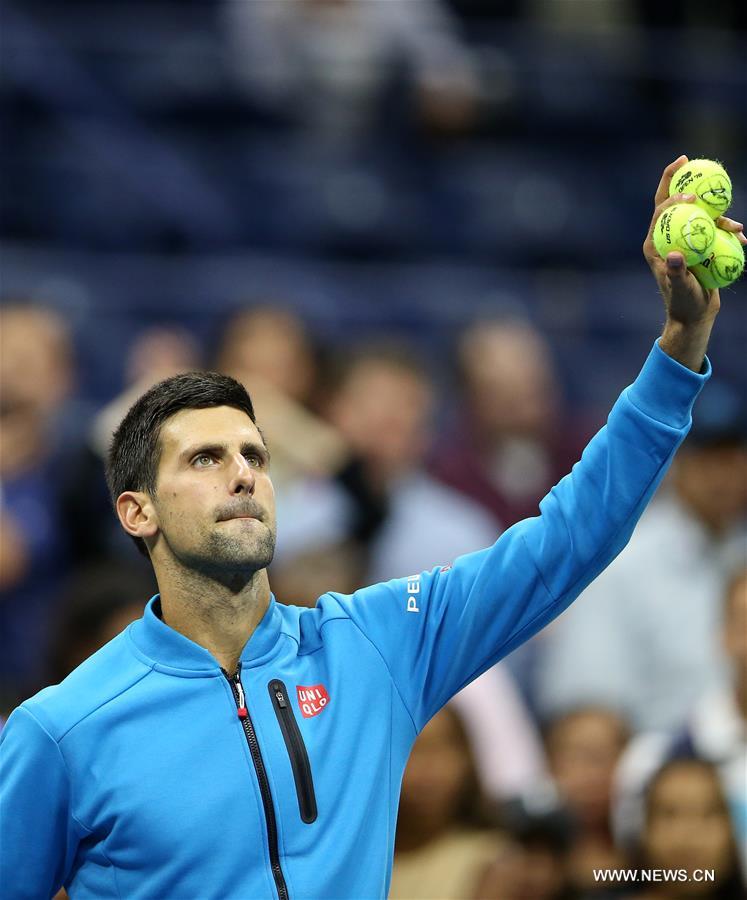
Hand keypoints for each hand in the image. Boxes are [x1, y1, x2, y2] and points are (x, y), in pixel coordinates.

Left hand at [643, 155, 745, 326]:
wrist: (694, 313)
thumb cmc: (683, 303)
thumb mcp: (680, 289)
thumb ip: (676, 273)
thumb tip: (675, 255)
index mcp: (655, 244)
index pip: (659, 212)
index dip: (671, 196)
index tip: (690, 192)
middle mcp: (667, 237)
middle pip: (672, 201)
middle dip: (679, 178)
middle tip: (691, 160)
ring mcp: (683, 239)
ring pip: (698, 214)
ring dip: (718, 214)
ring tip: (735, 228)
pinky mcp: (698, 244)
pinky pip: (713, 229)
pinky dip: (728, 231)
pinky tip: (742, 237)